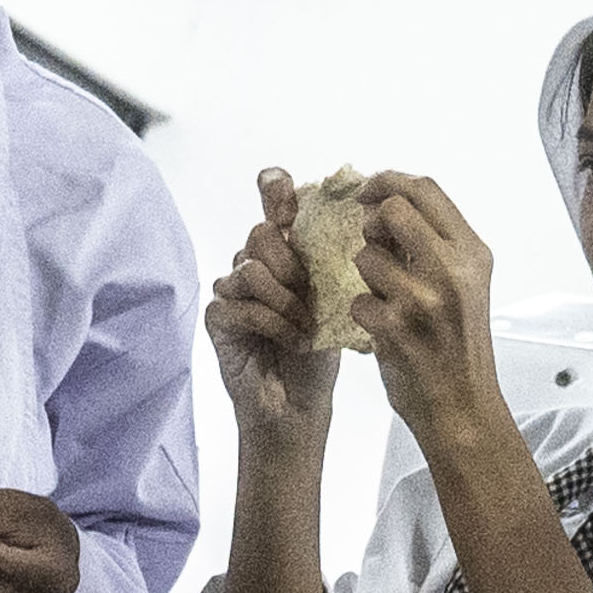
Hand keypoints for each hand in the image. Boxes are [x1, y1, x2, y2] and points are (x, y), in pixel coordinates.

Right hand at [204, 169, 335, 442]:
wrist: (301, 404)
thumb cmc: (321, 352)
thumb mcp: (343, 300)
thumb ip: (346, 261)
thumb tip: (374, 224)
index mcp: (286, 250)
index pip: (272, 199)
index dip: (276, 188)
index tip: (288, 200)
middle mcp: (255, 263)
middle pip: (260, 233)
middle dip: (291, 264)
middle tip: (310, 297)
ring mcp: (231, 289)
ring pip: (249, 267)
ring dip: (285, 300)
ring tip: (303, 327)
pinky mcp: (218, 317)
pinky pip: (239, 303)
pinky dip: (271, 322)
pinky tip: (290, 341)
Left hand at [342, 171, 503, 436]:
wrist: (463, 407)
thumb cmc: (458, 348)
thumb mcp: (465, 286)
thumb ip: (435, 245)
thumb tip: (387, 206)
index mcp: (472, 253)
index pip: (424, 188)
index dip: (387, 181)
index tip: (368, 191)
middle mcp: (452, 270)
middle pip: (392, 208)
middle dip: (371, 222)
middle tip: (373, 243)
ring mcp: (424, 298)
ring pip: (366, 256)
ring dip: (365, 275)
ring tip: (385, 298)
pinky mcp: (397, 328)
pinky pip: (357, 300)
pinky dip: (363, 313)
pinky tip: (382, 329)